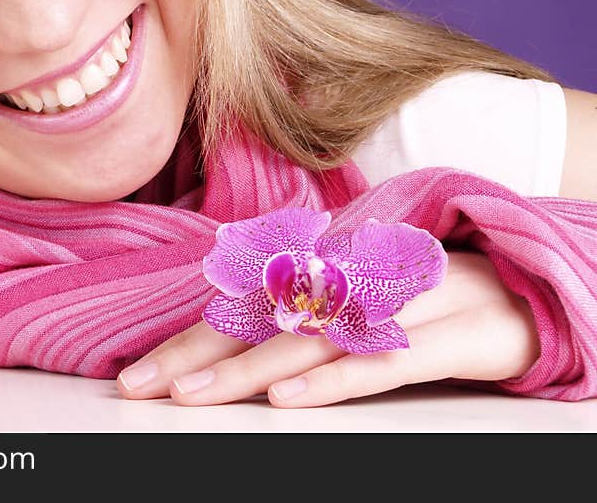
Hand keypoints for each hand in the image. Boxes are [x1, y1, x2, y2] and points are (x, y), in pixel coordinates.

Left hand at [116, 250, 539, 406]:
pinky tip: (290, 398)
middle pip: (268, 320)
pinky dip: (337, 379)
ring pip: (316, 338)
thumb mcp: (360, 297)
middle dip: (200, 355)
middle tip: (141, 387)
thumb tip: (232, 334)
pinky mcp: (457, 333)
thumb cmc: (431, 298)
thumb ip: (302, 309)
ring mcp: (409, 302)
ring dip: (251, 368)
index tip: (138, 374)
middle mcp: (363, 280)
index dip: (191, 340)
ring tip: (194, 398)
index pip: (249, 308)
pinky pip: (388, 361)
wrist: (531, 288)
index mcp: (334, 270)